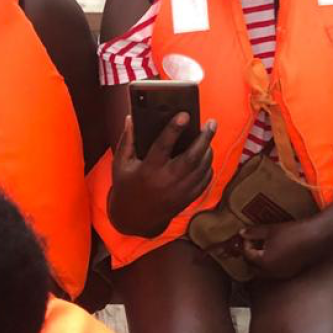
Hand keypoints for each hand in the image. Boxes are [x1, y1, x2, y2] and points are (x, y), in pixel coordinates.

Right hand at [109, 113, 216, 237]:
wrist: (135, 218)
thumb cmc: (126, 186)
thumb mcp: (121, 164)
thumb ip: (127, 140)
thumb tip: (131, 118)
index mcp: (148, 171)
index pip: (163, 146)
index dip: (174, 129)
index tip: (185, 114)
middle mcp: (166, 181)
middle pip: (192, 158)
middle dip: (204, 138)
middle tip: (211, 123)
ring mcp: (179, 192)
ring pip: (202, 168)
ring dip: (208, 150)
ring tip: (208, 136)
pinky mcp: (187, 199)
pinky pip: (204, 180)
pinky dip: (208, 166)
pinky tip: (206, 155)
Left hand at [239, 219, 332, 279]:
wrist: (318, 236)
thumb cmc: (294, 232)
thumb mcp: (271, 229)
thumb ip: (254, 232)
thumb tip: (241, 233)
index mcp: (264, 262)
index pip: (247, 255)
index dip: (245, 244)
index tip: (249, 235)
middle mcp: (272, 272)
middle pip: (253, 268)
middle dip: (249, 258)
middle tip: (251, 245)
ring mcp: (283, 274)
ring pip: (264, 272)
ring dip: (260, 263)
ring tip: (262, 248)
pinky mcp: (292, 272)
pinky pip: (276, 272)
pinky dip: (271, 265)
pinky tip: (276, 252)